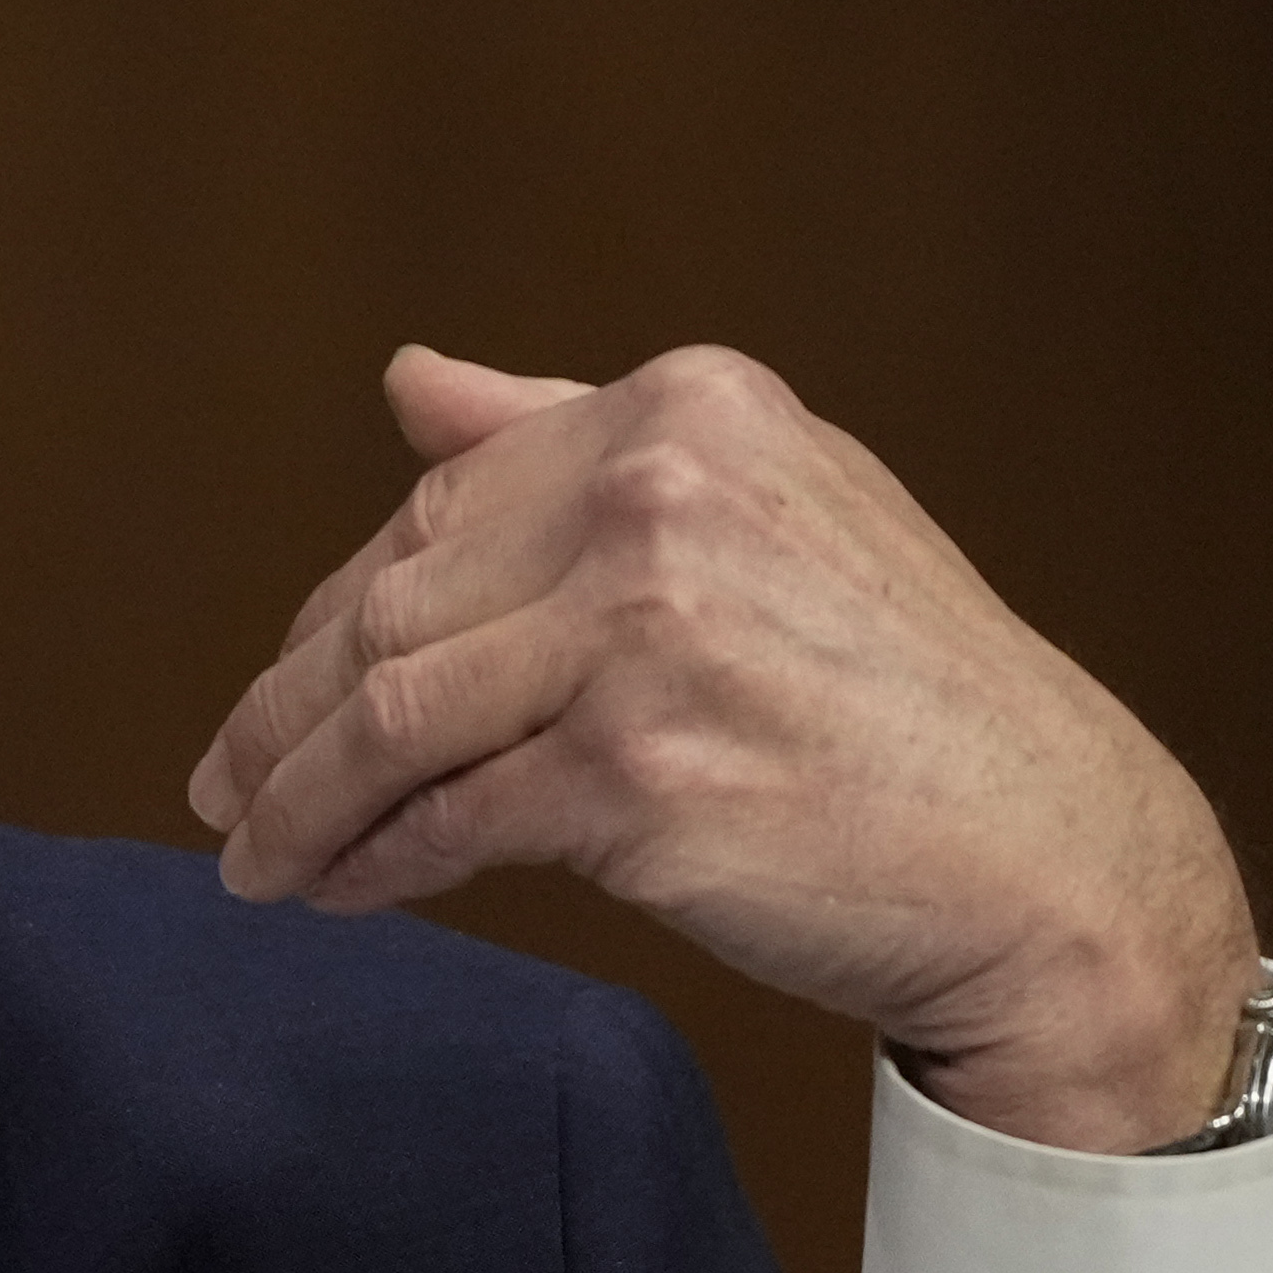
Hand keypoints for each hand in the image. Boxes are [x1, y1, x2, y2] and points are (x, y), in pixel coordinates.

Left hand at [184, 344, 1258, 1153]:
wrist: (1049, 863)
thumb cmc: (905, 705)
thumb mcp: (768, 513)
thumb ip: (572, 440)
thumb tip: (408, 382)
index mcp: (688, 409)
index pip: (440, 506)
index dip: (335, 611)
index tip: (279, 690)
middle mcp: (663, 494)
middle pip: (392, 604)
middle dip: (283, 711)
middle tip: (223, 789)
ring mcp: (647, 629)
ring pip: (390, 714)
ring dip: (298, 800)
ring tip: (255, 858)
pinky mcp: (635, 768)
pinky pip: (443, 817)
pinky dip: (372, 861)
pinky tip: (342, 890)